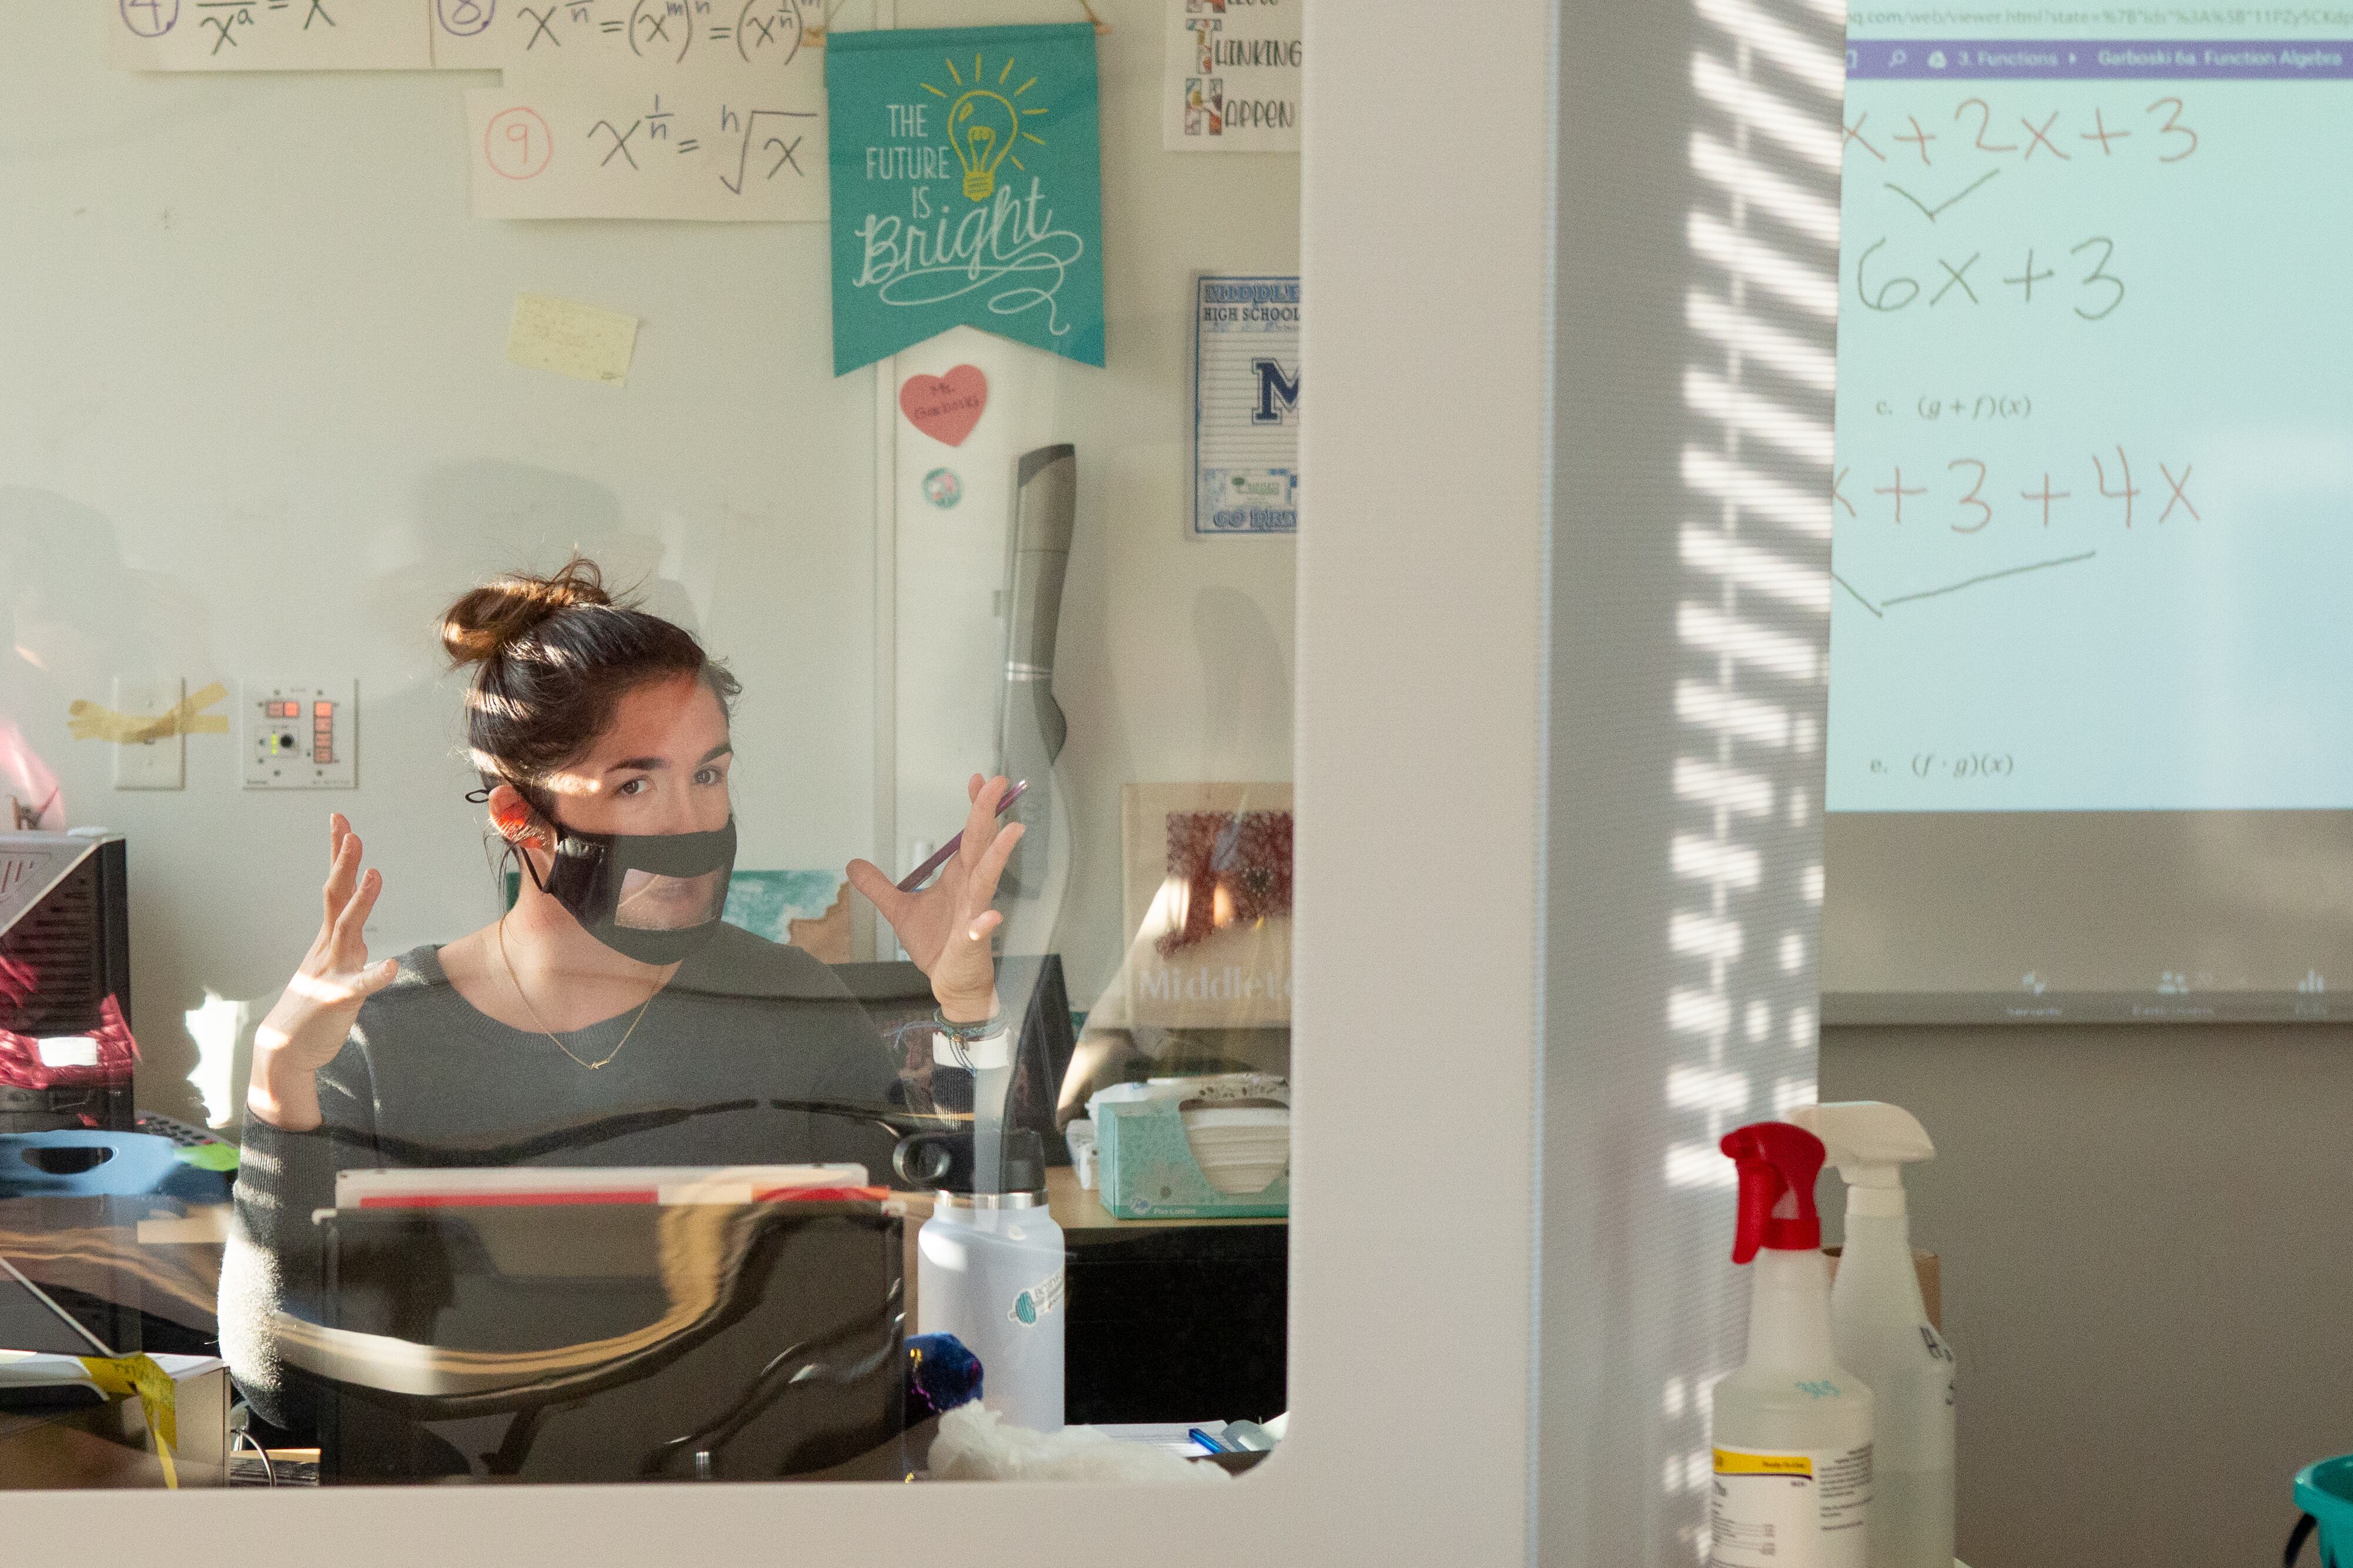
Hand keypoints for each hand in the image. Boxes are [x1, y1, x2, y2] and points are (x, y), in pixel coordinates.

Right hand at [246, 813, 400, 1130]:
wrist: (286, 1049)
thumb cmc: (312, 1005)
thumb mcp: (333, 965)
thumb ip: (347, 942)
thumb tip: (361, 924)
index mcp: (330, 938)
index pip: (335, 887)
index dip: (338, 855)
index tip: (341, 821)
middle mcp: (329, 948)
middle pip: (335, 898)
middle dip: (343, 864)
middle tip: (351, 832)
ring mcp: (330, 971)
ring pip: (346, 930)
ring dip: (361, 902)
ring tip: (375, 874)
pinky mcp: (336, 1000)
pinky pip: (358, 986)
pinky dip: (374, 976)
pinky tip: (391, 967)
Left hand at [846, 775, 1023, 1019]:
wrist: (950, 982)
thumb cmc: (937, 944)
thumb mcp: (899, 911)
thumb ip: (879, 887)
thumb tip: (853, 865)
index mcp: (959, 877)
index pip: (970, 836)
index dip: (975, 808)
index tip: (979, 780)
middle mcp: (971, 890)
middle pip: (981, 845)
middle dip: (988, 814)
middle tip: (997, 783)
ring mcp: (976, 914)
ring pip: (988, 880)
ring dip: (1000, 855)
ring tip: (1011, 830)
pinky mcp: (973, 942)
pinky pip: (981, 931)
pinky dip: (985, 924)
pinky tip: (990, 918)